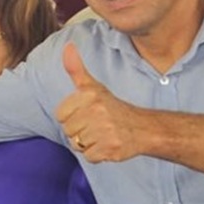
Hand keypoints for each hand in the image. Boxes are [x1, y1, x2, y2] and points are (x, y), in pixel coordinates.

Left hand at [56, 43, 145, 162]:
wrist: (143, 128)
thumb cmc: (112, 107)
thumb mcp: (93, 86)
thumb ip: (76, 69)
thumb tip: (67, 47)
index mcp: (90, 96)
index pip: (60, 115)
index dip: (72, 116)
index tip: (87, 113)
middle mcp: (98, 112)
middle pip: (67, 131)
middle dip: (79, 131)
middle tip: (96, 125)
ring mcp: (105, 131)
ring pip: (77, 145)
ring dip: (87, 143)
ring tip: (102, 134)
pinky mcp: (111, 148)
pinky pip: (89, 157)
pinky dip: (97, 154)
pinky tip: (108, 144)